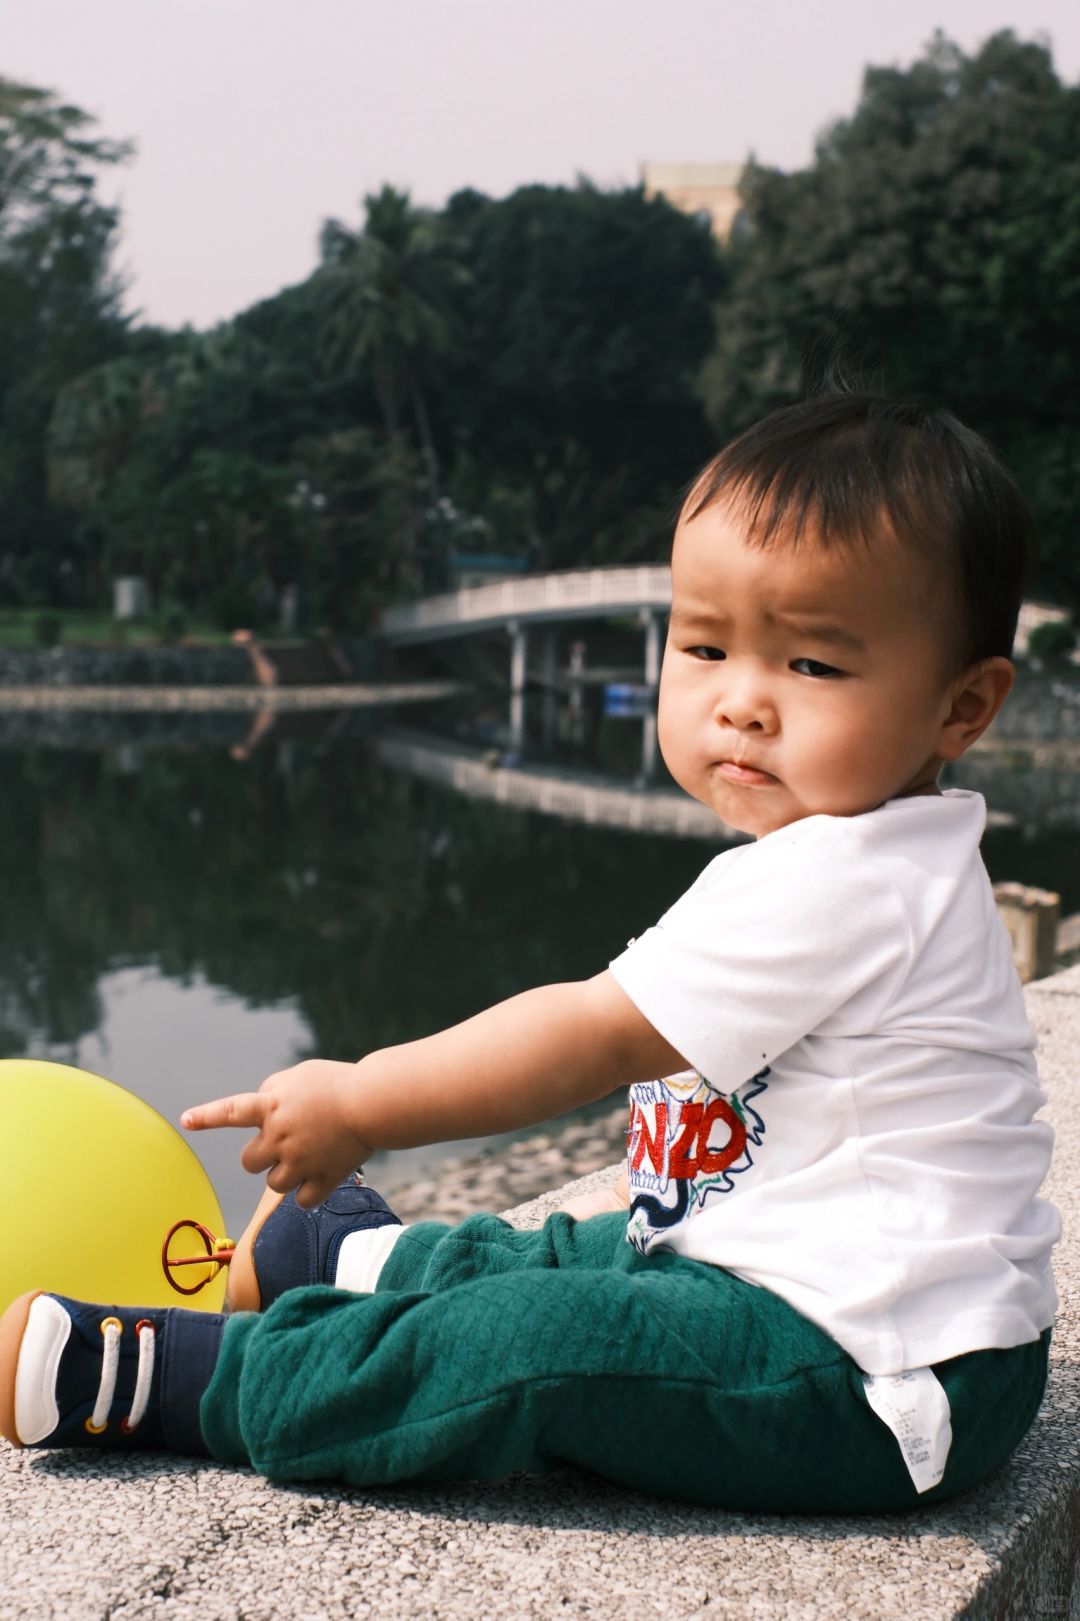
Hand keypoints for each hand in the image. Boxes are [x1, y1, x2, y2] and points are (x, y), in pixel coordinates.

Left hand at [182, 1059, 373, 1208]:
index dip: (207, 1117)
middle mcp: (280, 1136)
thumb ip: (272, 1091)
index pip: (231, 1111)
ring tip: (307, 1157)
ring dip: (285, 1174)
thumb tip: (260, 1112)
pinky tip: (318, 1179)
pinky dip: (308, 1195)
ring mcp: (301, 1161)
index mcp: (272, 1106)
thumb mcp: (298, 1075)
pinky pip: (303, 1201)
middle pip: (248, 1162)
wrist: (373, 1103)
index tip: (186, 1120)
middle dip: (261, 1156)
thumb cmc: (337, 1084)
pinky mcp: (323, 1178)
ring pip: (274, 1184)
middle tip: (283, 1145)